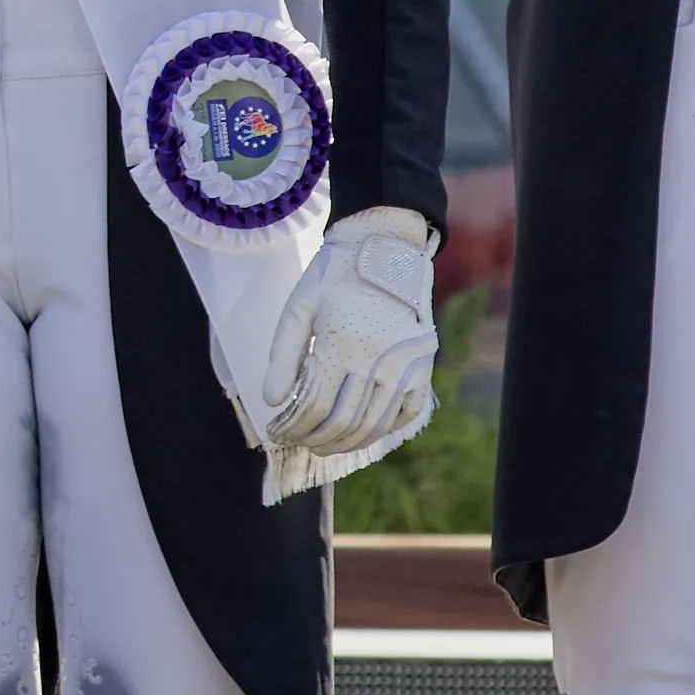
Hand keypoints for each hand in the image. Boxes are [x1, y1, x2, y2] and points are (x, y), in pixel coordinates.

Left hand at [259, 206, 442, 458]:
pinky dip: (384, 430)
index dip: (292, 427)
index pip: (313, 407)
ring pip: (374, 425)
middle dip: (314, 440)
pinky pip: (407, 413)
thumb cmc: (335, 276)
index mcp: (341, 343)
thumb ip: (283, 354)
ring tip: (324, 445)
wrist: (387, 248)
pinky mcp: (423, 368)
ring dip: (346, 443)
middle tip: (297, 443)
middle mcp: (377, 360)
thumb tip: (271, 401)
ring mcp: (405, 367)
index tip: (276, 432)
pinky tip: (363, 433)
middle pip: (343, 422)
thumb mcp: (300, 306)